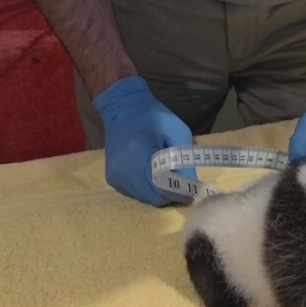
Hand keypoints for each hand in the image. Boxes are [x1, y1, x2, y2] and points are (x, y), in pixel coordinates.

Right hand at [93, 75, 196, 204]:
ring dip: (160, 192)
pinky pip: (136, 194)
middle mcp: (123, 172)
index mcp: (139, 157)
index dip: (181, 192)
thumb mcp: (177, 132)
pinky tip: (151, 172)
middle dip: (172, 193)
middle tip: (182, 180)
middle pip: (155, 198)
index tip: (193, 186)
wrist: (122, 108)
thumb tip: (192, 187)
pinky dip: (148, 188)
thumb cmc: (153, 116)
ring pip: (146, 199)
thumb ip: (185, 161)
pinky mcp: (112, 180)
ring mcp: (115, 177)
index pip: (164, 189)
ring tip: (166, 172)